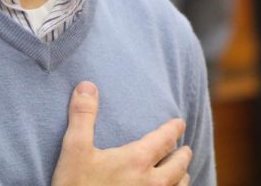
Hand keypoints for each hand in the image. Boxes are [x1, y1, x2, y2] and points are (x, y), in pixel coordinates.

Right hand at [52, 81, 191, 185]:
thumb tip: (87, 85)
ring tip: (181, 173)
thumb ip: (83, 116)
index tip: (180, 122)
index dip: (173, 129)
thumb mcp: (74, 150)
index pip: (165, 139)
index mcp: (137, 160)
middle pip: (178, 165)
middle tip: (185, 149)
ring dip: (181, 177)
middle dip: (183, 154)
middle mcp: (152, 182)